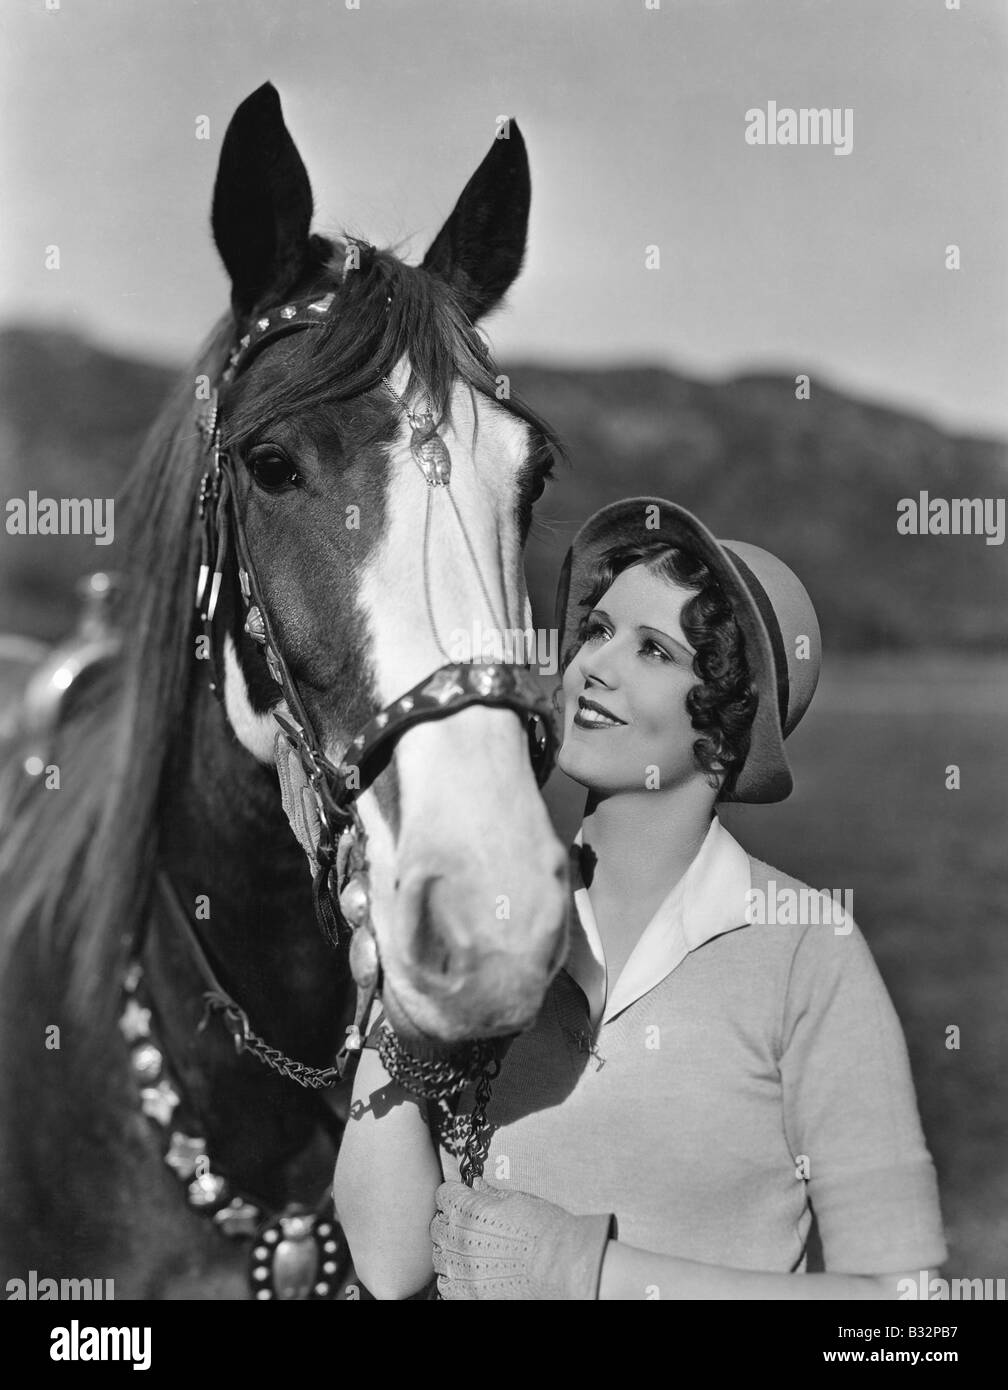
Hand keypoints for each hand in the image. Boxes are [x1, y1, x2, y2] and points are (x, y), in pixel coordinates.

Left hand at [429, 1177, 613, 1299]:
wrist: (561, 1266)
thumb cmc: (545, 1230)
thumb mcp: (517, 1200)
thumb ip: (490, 1194)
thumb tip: (477, 1186)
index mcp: (468, 1209)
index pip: (443, 1194)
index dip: (454, 1193)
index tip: (461, 1196)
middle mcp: (459, 1239)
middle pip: (436, 1225)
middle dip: (448, 1220)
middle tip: (465, 1222)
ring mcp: (462, 1270)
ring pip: (438, 1257)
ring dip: (448, 1250)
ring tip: (466, 1250)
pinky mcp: (470, 1295)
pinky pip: (445, 1286)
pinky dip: (451, 1279)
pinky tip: (466, 1273)